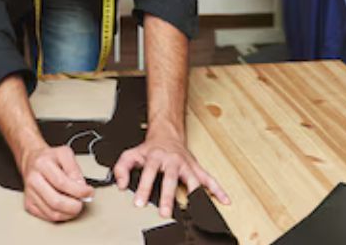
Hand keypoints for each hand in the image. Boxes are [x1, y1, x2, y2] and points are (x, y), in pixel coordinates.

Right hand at [18, 144, 94, 222]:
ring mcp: (30, 193)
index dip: (78, 191)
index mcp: (42, 164)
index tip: (89, 192)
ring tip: (75, 205)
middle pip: (56, 201)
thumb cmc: (50, 158)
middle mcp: (33, 179)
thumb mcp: (65, 154)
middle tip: (82, 203)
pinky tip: (65, 208)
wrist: (31, 161)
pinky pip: (47, 217)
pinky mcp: (29, 204)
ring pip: (52, 213)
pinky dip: (61, 216)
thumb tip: (81, 187)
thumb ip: (75, 169)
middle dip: (74, 206)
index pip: (62, 183)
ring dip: (69, 213)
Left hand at [113, 130, 229, 217]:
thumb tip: (121, 184)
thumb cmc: (150, 148)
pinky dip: (217, 189)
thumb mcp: (131, 154)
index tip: (140, 202)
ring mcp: (186, 165)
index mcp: (156, 157)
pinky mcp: (195, 168)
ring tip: (198, 209)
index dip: (144, 188)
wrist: (167, 134)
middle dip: (168, 196)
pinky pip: (208, 179)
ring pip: (192, 179)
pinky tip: (224, 199)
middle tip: (165, 212)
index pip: (149, 173)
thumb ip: (122, 168)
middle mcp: (173, 161)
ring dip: (195, 194)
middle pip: (171, 179)